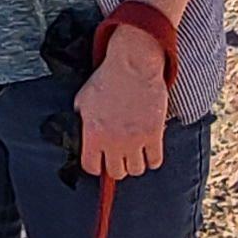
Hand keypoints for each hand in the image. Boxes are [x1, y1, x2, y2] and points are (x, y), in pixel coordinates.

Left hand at [75, 28, 167, 179]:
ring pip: (136, 170)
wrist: (133, 64)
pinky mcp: (154, 134)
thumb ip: (82, 122)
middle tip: (118, 157)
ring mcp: (135, 139)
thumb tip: (82, 136)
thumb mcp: (82, 100)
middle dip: (116, 166)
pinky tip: (149, 151)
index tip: (100, 161)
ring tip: (134, 154)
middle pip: (116, 172)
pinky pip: (155, 161)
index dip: (95, 166)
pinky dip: (152, 159)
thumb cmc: (107, 79)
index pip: (91, 167)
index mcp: (92, 134)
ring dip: (134, 164)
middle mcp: (113, 141)